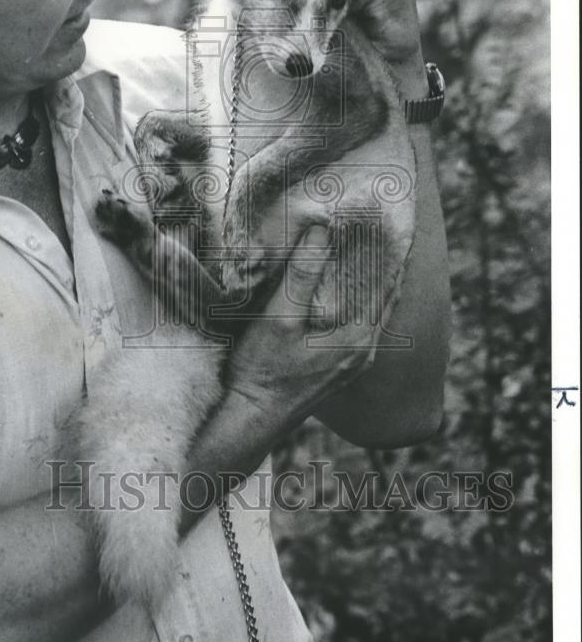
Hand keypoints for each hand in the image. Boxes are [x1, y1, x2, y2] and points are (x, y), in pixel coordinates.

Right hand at [224, 227, 377, 424]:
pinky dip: (360, 300)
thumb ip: (302, 275)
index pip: (385, 285)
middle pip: (385, 298)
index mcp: (356, 338)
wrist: (251, 418)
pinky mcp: (340, 367)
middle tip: (383, 229)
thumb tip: (322, 232)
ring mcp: (354, 362)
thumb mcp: (278, 318)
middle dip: (384, 263)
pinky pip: (361, 325)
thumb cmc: (262, 371)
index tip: (391, 223)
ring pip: (373, 312)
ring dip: (372, 282)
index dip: (388, 252)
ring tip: (369, 250)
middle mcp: (364, 352)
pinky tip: (346, 289)